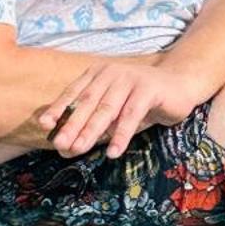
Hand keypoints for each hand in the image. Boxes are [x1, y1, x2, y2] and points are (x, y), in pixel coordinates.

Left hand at [36, 61, 203, 159]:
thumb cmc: (141, 100)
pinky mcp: (148, 89)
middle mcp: (112, 73)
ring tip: (79, 149)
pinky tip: (114, 152)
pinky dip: (121, 134)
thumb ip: (94, 121)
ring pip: (107, 108)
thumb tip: (67, 146)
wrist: (179, 85)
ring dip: (92, 130)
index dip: (59, 108)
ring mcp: (130, 79)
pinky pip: (131, 115)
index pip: (75, 92)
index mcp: (99, 74)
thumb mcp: (114, 108)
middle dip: (72, 124)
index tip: (45, 124)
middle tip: (60, 144)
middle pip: (88, 102)